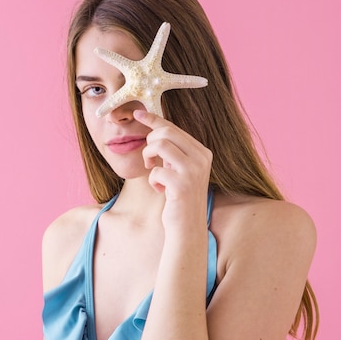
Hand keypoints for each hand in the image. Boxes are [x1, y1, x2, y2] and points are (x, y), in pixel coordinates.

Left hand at [133, 110, 212, 224]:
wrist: (187, 226)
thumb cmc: (179, 197)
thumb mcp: (178, 169)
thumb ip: (172, 151)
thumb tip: (154, 128)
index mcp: (202, 152)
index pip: (174, 128)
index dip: (154, 119)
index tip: (138, 113)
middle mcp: (202, 158)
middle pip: (166, 132)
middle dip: (149, 143)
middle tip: (149, 159)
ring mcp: (194, 171)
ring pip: (160, 144)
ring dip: (148, 157)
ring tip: (152, 170)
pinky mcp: (183, 185)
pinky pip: (156, 170)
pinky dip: (152, 179)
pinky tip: (160, 190)